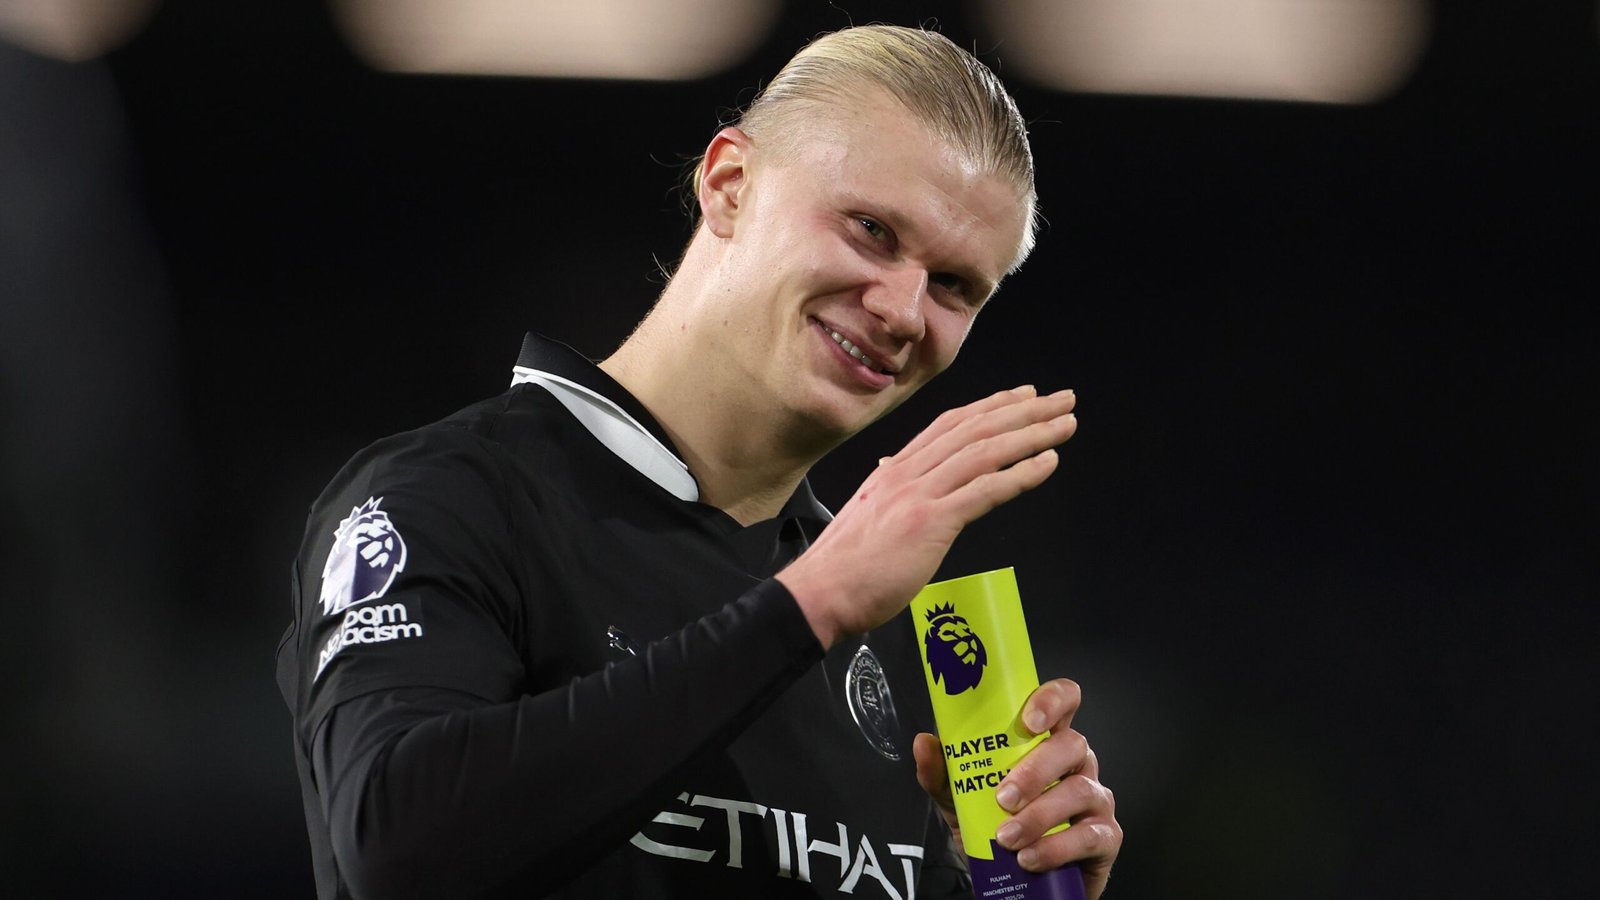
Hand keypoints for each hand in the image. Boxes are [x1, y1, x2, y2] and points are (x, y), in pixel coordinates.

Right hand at [778, 385, 1075, 646]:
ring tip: (1065, 425)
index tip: (1023, 396)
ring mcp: (918, 495)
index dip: (991, 406)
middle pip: (975, 428)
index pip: (950, 424)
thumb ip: (887, 489)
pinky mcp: (931, 523)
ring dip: (1032, 434)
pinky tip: (1047, 463)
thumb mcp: (866, 513)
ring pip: (985, 452)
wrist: (819, 594)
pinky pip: (985, 490)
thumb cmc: (843, 567)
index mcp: (894, 470)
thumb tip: (894, 469)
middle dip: (1023, 410)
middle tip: (1062, 399)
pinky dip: (1021, 473)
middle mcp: (907, 473)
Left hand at [913, 678, 1120, 899]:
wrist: (1015, 884)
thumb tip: (924, 743)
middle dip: (1036, 770)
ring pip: (1080, 791)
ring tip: (1007, 838)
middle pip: (1072, 745)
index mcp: (1046, 742)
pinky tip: (1029, 858)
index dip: (1052, 700)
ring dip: (1039, 815)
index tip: (1028, 720)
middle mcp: (1076, 763)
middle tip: (1003, 798)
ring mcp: (1095, 797)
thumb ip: (943, 773)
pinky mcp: (1105, 837)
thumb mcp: (960, 800)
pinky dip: (1055, 848)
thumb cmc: (995, 827)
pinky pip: (1089, 836)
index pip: (1063, 701)